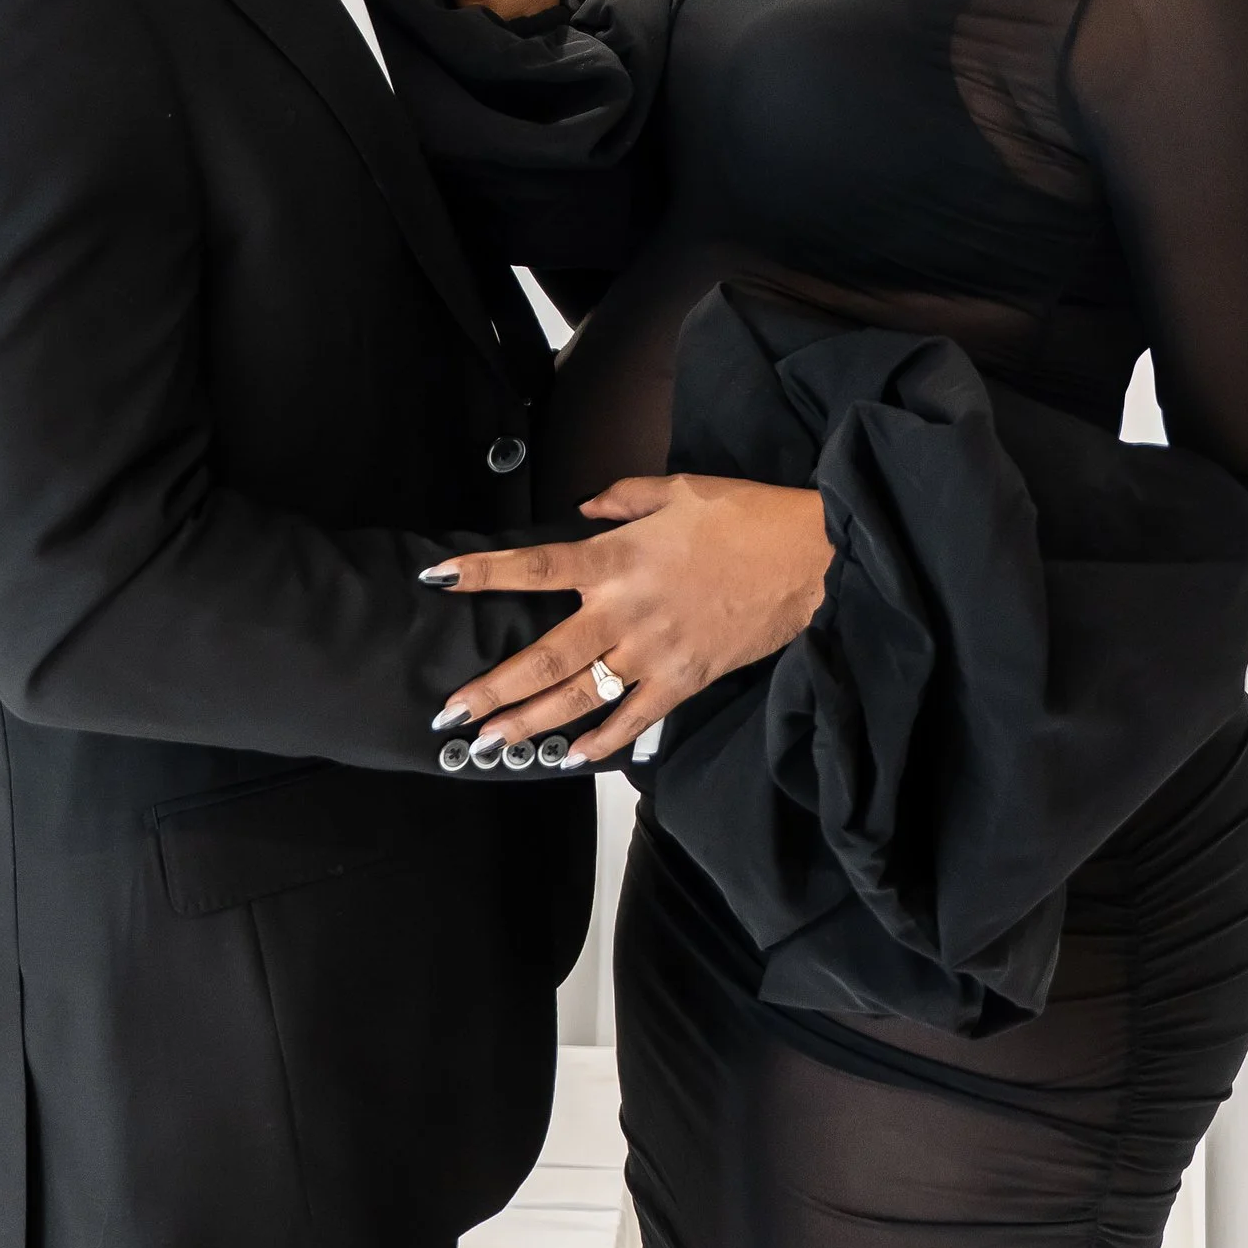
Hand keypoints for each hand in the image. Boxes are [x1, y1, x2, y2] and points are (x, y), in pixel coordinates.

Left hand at [422, 476, 833, 767]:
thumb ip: (623, 498)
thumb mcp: (678, 487)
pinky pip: (636, 720)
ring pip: (580, 696)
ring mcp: (654, 652)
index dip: (485, 573)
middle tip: (450, 712)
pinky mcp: (686, 680)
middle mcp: (625, 611)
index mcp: (617, 557)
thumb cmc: (743, 514)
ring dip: (531, 723)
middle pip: (545, 656)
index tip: (440, 579)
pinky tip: (572, 759)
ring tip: (491, 743)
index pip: (536, 567)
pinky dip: (603, 742)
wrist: (807, 555)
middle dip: (494, 687)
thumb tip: (585, 510)